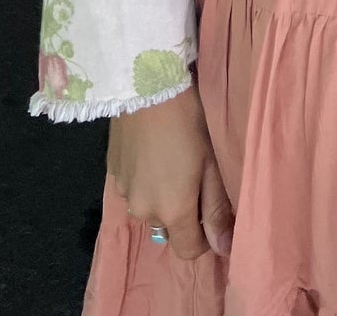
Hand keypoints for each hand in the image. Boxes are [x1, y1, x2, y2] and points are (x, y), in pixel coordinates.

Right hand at [107, 84, 232, 262]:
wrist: (147, 86)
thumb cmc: (190, 122)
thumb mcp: (212, 163)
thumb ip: (216, 209)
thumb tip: (224, 248)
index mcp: (171, 211)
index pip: (188, 250)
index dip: (204, 237)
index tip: (210, 209)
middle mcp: (143, 211)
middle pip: (168, 226)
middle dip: (182, 208)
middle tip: (194, 171)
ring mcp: (123, 193)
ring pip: (149, 206)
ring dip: (161, 193)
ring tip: (172, 157)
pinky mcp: (112, 173)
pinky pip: (134, 188)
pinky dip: (145, 177)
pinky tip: (153, 149)